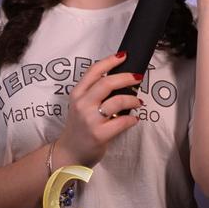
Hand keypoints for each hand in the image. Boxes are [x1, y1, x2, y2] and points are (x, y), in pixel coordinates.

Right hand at [54, 52, 142, 168]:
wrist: (70, 152)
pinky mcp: (99, 134)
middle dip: (126, 77)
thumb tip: (119, 79)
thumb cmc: (79, 126)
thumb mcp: (80, 104)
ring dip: (132, 99)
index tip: (123, 56)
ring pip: (117, 101)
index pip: (94, 71)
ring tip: (138, 101)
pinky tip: (134, 119)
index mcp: (77, 93)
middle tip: (137, 77)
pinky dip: (132, 118)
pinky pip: (122, 121)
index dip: (110, 61)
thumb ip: (94, 92)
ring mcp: (90, 120)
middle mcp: (82, 104)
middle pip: (107, 82)